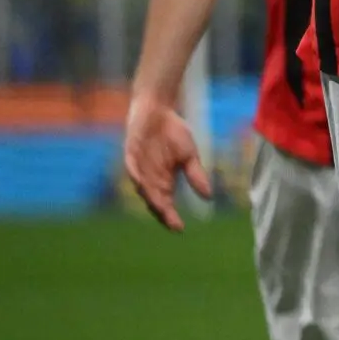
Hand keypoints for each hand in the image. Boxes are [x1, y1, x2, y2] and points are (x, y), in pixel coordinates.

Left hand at [122, 90, 209, 230]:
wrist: (158, 111)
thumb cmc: (174, 133)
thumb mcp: (189, 155)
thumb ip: (195, 175)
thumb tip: (208, 196)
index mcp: (163, 181)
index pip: (166, 204)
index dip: (171, 216)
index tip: (180, 228)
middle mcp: (149, 179)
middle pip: (153, 201)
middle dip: (162, 212)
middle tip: (171, 222)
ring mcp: (139, 168)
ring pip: (142, 189)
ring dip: (150, 198)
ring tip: (160, 209)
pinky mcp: (130, 155)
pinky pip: (132, 169)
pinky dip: (137, 177)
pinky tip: (143, 183)